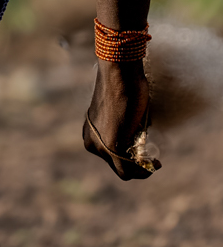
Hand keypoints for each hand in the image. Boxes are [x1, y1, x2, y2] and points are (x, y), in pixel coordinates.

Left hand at [82, 59, 157, 179]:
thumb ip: (125, 130)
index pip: (111, 157)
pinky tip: (156, 163)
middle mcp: (90, 142)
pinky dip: (143, 171)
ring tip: (155, 162)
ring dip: (141, 170)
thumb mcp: (122, 115)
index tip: (146, 154)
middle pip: (117, 165)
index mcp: (91, 133)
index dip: (131, 160)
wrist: (119, 75)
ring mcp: (99, 145)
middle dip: (137, 165)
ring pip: (122, 171)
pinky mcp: (110, 145)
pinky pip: (127, 170)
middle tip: (153, 159)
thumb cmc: (123, 89)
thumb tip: (137, 141)